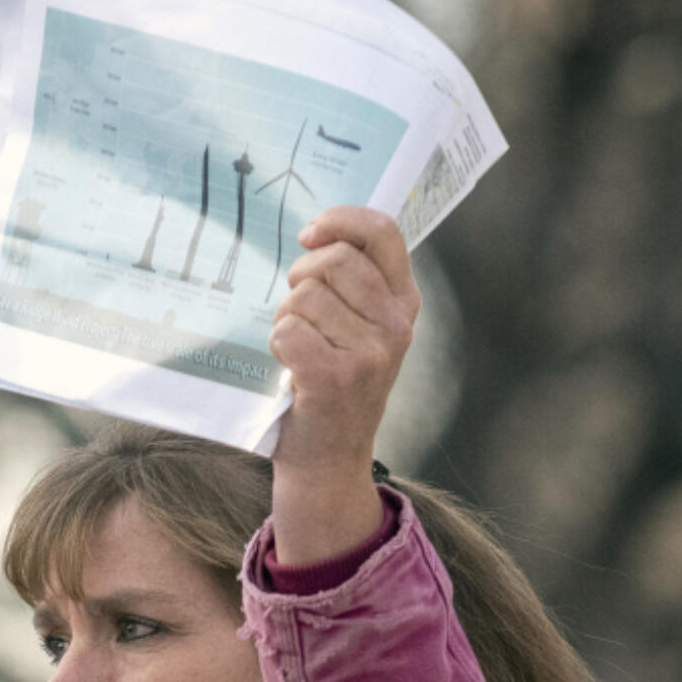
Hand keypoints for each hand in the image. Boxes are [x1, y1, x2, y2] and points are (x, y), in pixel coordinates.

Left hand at [267, 206, 419, 562]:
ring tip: (297, 346)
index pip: (383, 232)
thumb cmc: (335, 385)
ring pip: (304, 296)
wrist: (329, 460)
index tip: (311, 235)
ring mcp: (368, 354)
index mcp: (405, 304)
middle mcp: (395, 326)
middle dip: (301, 276)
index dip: (341, 221)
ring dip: (286, 317)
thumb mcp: (362, 330)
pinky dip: (276, 344)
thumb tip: (317, 234)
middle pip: (334, 260)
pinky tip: (288, 366)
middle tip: (296, 308)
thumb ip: (354, 282)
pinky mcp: (334, 377)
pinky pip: (287, 330)